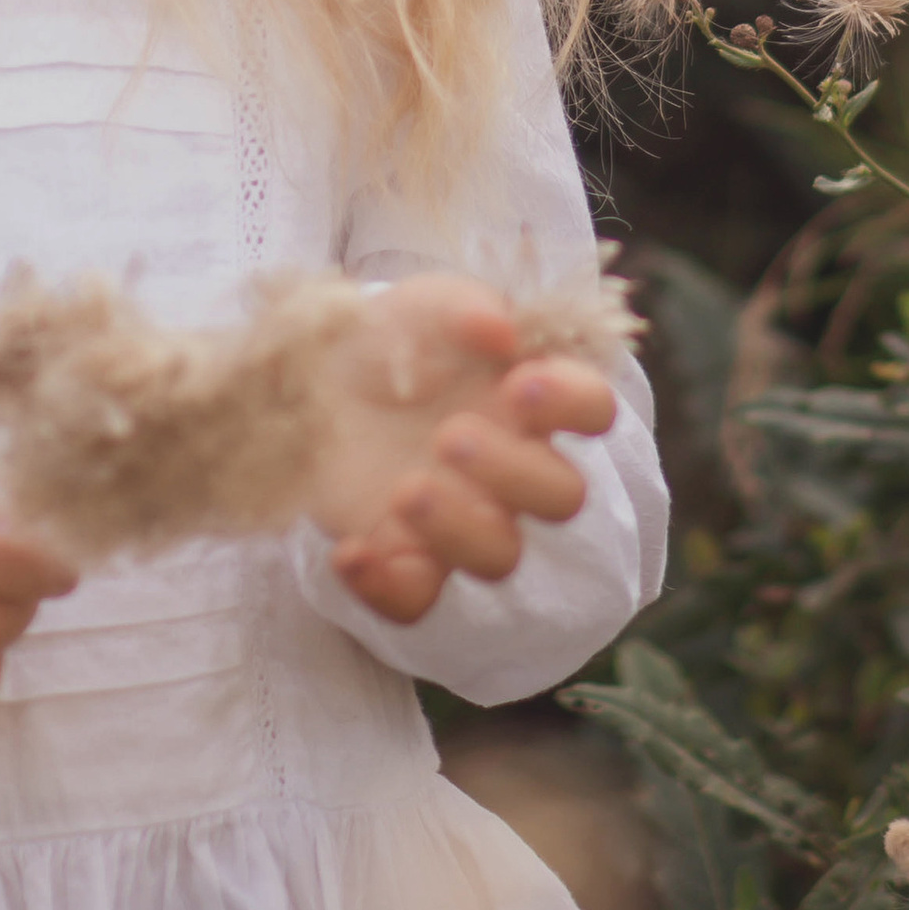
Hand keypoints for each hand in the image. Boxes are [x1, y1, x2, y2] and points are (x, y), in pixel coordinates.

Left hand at [311, 277, 617, 626]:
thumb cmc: (392, 340)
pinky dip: (386, 587)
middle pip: (561, 497)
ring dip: (459, 530)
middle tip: (449, 438)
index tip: (519, 386)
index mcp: (530, 401)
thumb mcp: (419, 308)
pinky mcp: (408, 559)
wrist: (317, 382)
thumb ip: (463, 309)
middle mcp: (512, 470)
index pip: (591, 409)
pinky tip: (349, 552)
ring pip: (500, 557)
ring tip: (406, 491)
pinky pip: (416, 601)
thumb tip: (500, 330)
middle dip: (512, 472)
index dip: (571, 404)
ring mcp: (465, 520)